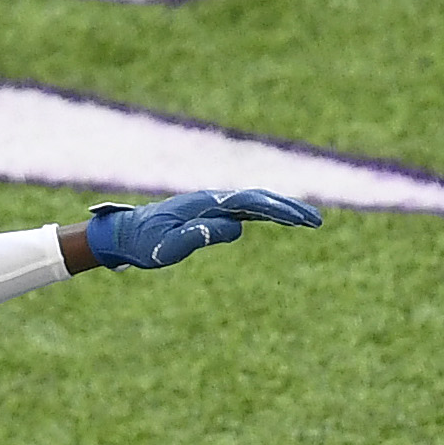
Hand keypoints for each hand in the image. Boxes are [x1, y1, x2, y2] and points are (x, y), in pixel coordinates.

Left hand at [83, 189, 321, 269]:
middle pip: (260, 198)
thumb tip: (236, 228)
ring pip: (256, 202)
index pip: (251, 202)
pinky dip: (268, 212)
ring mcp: (214, 204)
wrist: (125, 233)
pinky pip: (247, 209)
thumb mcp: (167, 247)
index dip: (279, 210)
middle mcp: (214, 199)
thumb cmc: (145, 243)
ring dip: (283, 209)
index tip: (302, 220)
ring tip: (309, 220)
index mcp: (207, 203)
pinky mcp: (212, 213)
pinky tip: (281, 218)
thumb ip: (198, 237)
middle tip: (318, 220)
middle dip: (290, 208)